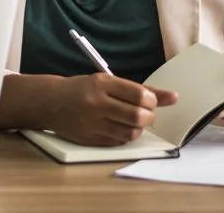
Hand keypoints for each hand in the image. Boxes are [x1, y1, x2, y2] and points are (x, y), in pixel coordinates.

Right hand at [49, 74, 177, 145]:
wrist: (50, 102)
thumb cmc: (82, 89)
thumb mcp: (107, 82)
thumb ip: (140, 90)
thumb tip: (173, 97)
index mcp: (101, 83)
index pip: (139, 95)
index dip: (152, 101)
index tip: (150, 101)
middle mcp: (96, 103)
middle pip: (138, 116)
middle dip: (148, 116)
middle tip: (144, 112)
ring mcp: (93, 123)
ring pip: (132, 132)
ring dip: (138, 127)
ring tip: (131, 120)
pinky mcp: (91, 139)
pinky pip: (120, 141)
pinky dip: (125, 135)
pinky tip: (118, 126)